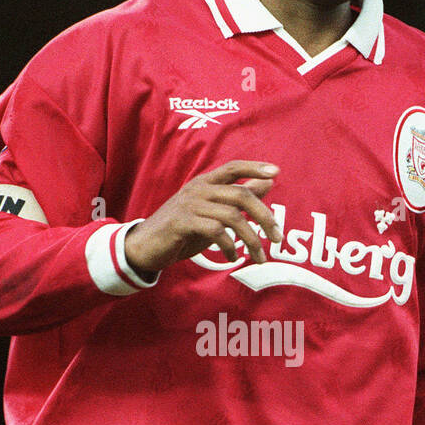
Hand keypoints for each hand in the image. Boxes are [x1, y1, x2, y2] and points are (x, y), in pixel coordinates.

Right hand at [124, 160, 282, 276]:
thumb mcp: (214, 213)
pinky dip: (230, 247)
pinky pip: (215, 231)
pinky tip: (233, 257)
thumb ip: (239, 198)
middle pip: (241, 195)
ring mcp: (189, 205)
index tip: (276, 172)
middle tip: (278, 238)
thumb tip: (269, 182)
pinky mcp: (182, 223)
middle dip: (264, 217)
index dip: (255, 167)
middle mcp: (198, 189)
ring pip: (232, 216)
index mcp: (206, 183)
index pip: (233, 167)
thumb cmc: (183, 229)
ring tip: (258, 257)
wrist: (146, 246)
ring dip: (251, 240)